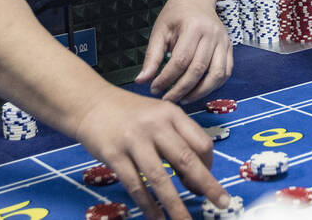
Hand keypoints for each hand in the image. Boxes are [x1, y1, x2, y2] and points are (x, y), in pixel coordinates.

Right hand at [76, 86, 229, 219]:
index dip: (209, 166)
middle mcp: (156, 125)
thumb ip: (177, 138)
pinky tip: (157, 217)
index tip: (208, 183)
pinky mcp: (114, 155)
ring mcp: (134, 140)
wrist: (90, 102)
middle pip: (186, 159)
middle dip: (207, 185)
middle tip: (222, 202)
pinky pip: (135, 186)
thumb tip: (194, 177)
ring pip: (160, 178)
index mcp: (172, 113)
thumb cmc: (129, 112)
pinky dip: (148, 205)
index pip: (200, 141)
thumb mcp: (158, 114)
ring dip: (175, 204)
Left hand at [135, 0, 232, 102]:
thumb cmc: (176, 15)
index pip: (181, 60)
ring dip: (200, 92)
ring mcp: (224, 41)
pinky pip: (226, 72)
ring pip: (216, 75)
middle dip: (181, 89)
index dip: (167, 78)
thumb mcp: (159, 31)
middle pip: (199, 69)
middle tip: (168, 98)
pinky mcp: (229, 47)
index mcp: (193, 27)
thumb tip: (142, 80)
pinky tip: (199, 90)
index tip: (155, 88)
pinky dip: (213, 86)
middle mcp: (212, 34)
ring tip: (184, 98)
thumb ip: (151, 57)